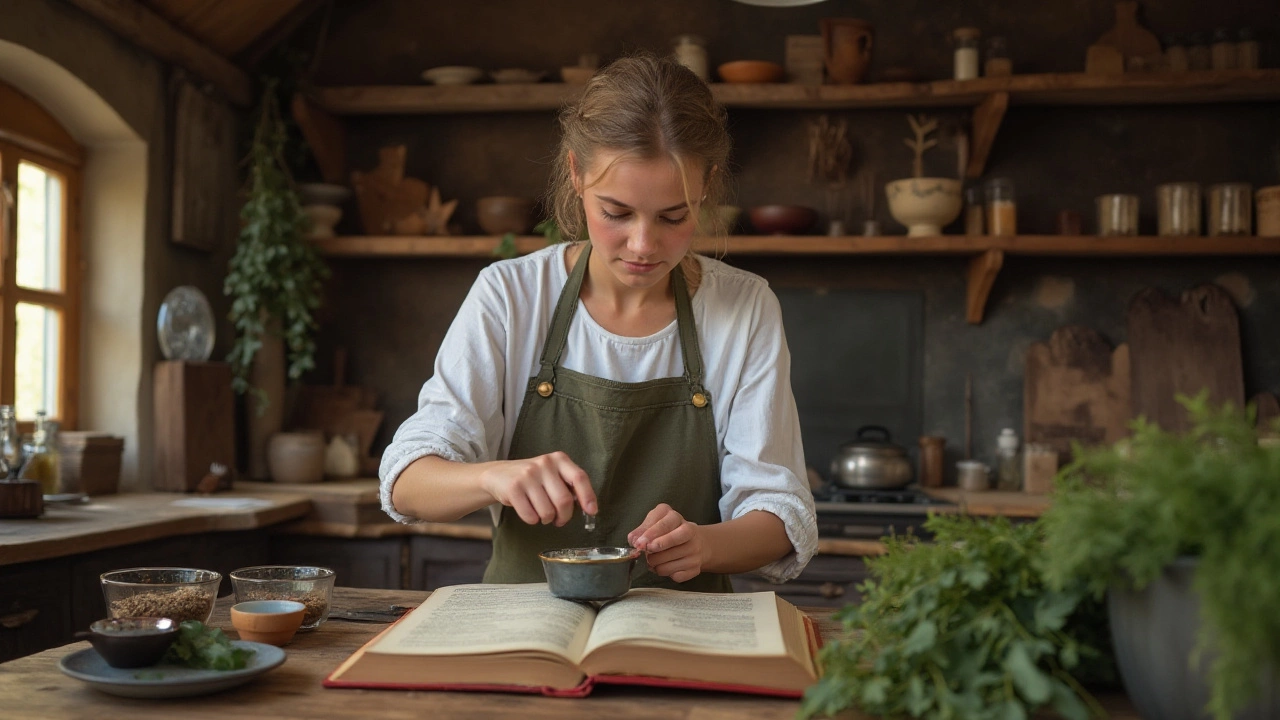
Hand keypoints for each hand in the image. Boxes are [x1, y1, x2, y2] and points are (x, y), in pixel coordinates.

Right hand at [478, 451, 596, 525]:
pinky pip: (530, 516)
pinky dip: (532, 520)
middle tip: (559, 520)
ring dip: (546, 520)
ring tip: (542, 514)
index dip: (588, 497)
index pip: (579, 478)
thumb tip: (588, 507)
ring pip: (548, 512)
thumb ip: (569, 486)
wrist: (498, 475)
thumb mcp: (552, 474)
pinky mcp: (514, 488)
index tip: (592, 512)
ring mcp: (528, 475)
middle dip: (564, 517)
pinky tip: (529, 512)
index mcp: (559, 459)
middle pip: (564, 501)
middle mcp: (545, 464)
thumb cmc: (532, 479)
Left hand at [627, 504, 706, 582]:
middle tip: (646, 555)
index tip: (640, 543)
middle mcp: (690, 532)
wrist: (697, 542)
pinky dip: (666, 573)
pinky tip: (664, 566)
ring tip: (654, 560)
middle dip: (655, 552)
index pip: (665, 525)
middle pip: (672, 542)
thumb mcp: (655, 523)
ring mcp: (695, 551)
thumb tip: (633, 539)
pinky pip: (676, 576)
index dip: (651, 534)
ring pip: (670, 563)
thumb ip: (642, 529)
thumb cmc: (670, 531)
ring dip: (656, 565)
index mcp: (676, 518)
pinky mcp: (696, 568)